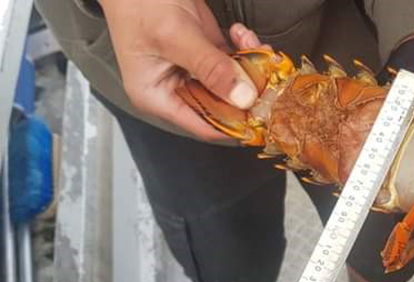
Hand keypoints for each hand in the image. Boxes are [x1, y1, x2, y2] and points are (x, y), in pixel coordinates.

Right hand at [98, 0, 260, 143]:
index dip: (235, 124)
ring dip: (250, 66)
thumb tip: (241, 97)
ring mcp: (194, 70)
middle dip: (247, 90)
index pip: (204, 126)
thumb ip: (210, 68)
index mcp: (158, 97)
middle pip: (223, 106)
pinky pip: (234, 61)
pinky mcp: (207, 52)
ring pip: (234, 83)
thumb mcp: (175, 37)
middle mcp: (176, 88)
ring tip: (252, 45)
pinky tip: (241, 34)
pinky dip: (245, 49)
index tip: (261, 113)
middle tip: (265, 75)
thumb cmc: (138, 3)